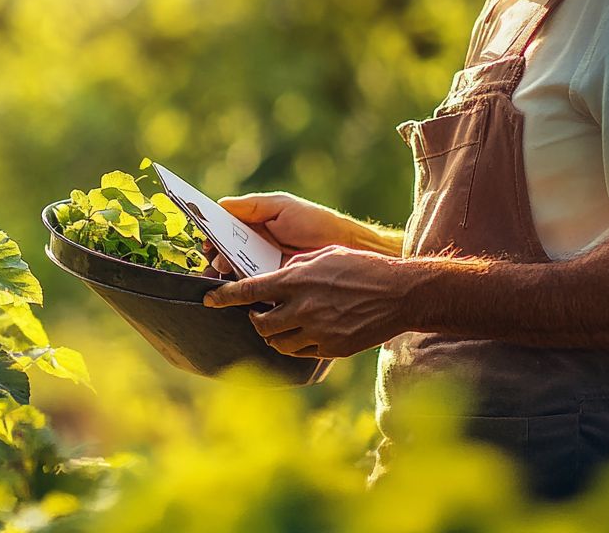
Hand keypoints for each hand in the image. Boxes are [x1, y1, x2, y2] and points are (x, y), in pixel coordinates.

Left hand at [202, 246, 411, 358]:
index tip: (208, 299)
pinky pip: (302, 352)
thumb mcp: (324, 255)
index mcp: (296, 281)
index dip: (223, 297)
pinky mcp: (332, 349)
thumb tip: (276, 277)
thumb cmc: (363, 268)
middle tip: (259, 312)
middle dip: (254, 319)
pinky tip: (306, 333)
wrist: (400, 294)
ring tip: (282, 324)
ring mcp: (318, 332)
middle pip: (260, 324)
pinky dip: (297, 344)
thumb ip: (295, 266)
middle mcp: (303, 308)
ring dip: (273, 335)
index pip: (248, 291)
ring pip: (278, 343)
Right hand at [203, 192, 364, 274]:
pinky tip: (235, 290)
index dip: (210, 234)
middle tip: (217, 260)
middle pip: (222, 252)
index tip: (206, 240)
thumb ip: (251, 205)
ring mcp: (260, 267)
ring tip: (223, 275)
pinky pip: (249, 289)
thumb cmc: (314, 223)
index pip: (223, 229)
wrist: (344, 249)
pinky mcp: (271, 286)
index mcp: (253, 225)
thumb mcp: (281, 206)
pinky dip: (239, 290)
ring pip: (231, 272)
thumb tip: (218, 206)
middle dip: (214, 257)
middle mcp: (253, 247)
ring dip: (222, 274)